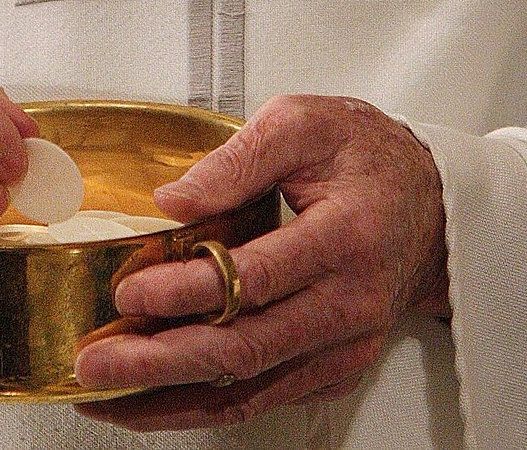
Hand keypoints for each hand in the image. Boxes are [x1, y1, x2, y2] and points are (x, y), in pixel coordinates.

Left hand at [74, 95, 447, 430]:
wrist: (431, 205)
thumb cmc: (367, 158)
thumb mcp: (304, 123)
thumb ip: (238, 158)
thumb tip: (172, 201)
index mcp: (346, 236)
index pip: (255, 277)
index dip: (187, 291)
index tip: (130, 292)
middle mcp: (350, 302)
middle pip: (246, 347)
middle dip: (160, 361)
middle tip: (96, 364)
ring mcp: (346, 344)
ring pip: (251, 386)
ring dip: (171, 396)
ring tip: (106, 394)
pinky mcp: (336, 366)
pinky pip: (265, 397)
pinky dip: (205, 403)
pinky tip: (154, 399)